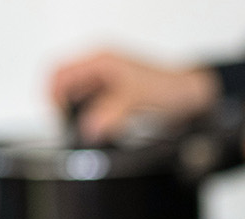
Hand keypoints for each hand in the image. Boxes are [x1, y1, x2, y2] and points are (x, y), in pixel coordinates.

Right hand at [49, 51, 218, 143]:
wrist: (192, 96)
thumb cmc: (169, 86)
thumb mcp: (135, 99)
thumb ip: (110, 113)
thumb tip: (89, 130)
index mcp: (100, 59)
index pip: (59, 73)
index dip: (52, 96)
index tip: (58, 118)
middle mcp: (99, 68)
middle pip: (63, 86)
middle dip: (62, 108)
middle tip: (67, 130)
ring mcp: (105, 83)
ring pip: (77, 100)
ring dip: (76, 116)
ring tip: (83, 133)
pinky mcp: (113, 98)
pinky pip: (91, 109)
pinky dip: (90, 121)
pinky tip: (97, 132)